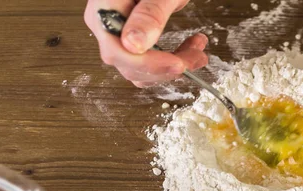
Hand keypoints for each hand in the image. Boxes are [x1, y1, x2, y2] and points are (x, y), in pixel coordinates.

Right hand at [84, 0, 208, 86]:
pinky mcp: (131, 40)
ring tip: (198, 51)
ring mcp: (117, 35)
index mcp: (104, 10)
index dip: (149, 64)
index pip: (118, 51)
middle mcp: (106, 26)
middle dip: (167, 67)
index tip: (179, 64)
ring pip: (140, 70)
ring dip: (172, 68)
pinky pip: (147, 64)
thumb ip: (149, 14)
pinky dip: (170, 63)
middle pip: (130, 65)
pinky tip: (189, 49)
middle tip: (198, 56)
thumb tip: (134, 45)